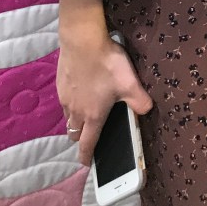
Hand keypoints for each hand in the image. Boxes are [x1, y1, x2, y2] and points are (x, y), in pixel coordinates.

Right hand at [58, 31, 152, 166]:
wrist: (82, 41)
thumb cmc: (107, 64)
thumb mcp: (130, 82)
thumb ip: (139, 100)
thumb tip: (147, 110)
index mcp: (93, 115)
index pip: (87, 144)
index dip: (87, 157)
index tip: (87, 163)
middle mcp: (76, 111)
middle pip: (75, 133)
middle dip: (81, 138)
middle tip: (90, 134)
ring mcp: (65, 98)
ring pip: (69, 117)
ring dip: (76, 120)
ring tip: (87, 112)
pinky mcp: (60, 85)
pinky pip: (65, 101)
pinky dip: (72, 102)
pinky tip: (81, 90)